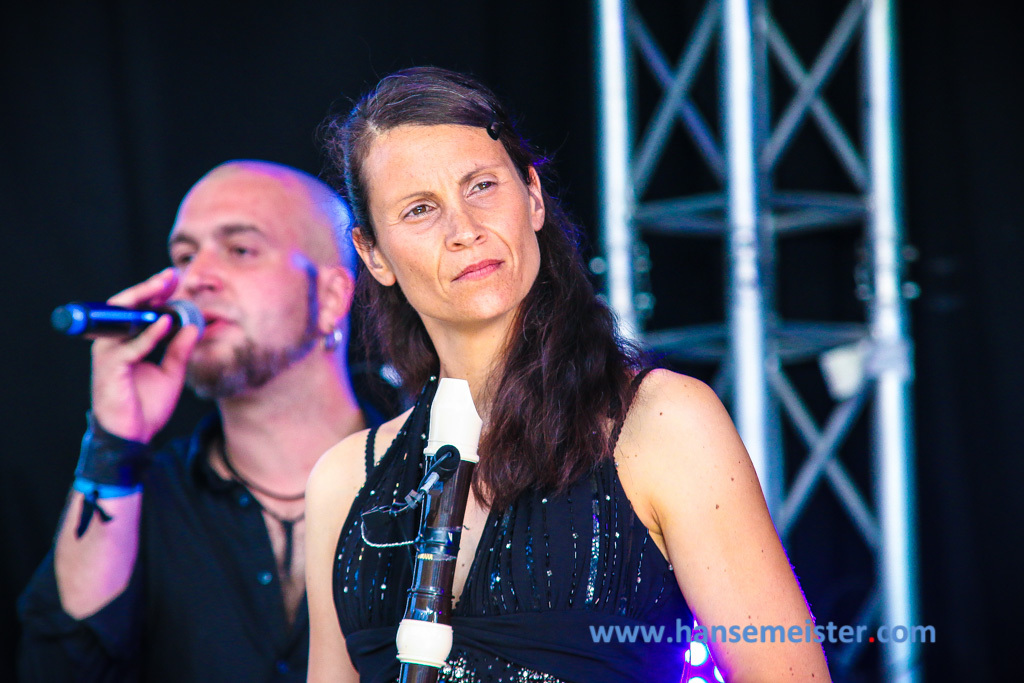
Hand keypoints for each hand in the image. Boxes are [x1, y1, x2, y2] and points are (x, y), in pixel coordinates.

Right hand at [90, 268, 200, 442]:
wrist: (134, 437)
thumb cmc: (147, 404)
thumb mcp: (172, 372)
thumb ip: (180, 349)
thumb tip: (194, 325)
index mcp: (126, 342)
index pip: (137, 310)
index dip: (154, 292)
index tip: (175, 277)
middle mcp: (113, 344)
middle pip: (125, 307)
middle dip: (147, 289)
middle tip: (169, 275)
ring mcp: (109, 356)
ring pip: (122, 320)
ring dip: (144, 302)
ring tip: (164, 288)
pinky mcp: (110, 370)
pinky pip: (130, 348)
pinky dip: (149, 334)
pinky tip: (165, 321)